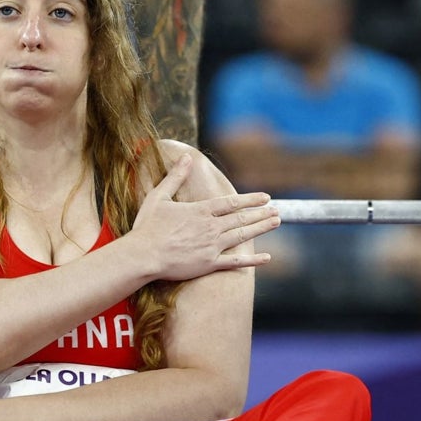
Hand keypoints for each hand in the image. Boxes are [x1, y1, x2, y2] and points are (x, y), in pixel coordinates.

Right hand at [132, 154, 278, 280]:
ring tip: (276, 222)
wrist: (143, 255)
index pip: (231, 203)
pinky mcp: (208, 264)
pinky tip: (267, 258)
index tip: (265, 197)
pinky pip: (235, 262)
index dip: (250, 199)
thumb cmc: (147, 226)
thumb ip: (175, 177)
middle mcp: (210, 227)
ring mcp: (211, 246)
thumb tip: (186, 157)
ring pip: (242, 235)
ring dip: (261, 228)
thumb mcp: (159, 196)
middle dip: (261, 213)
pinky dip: (252, 260)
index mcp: (200, 211)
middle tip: (277, 210)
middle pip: (241, 218)